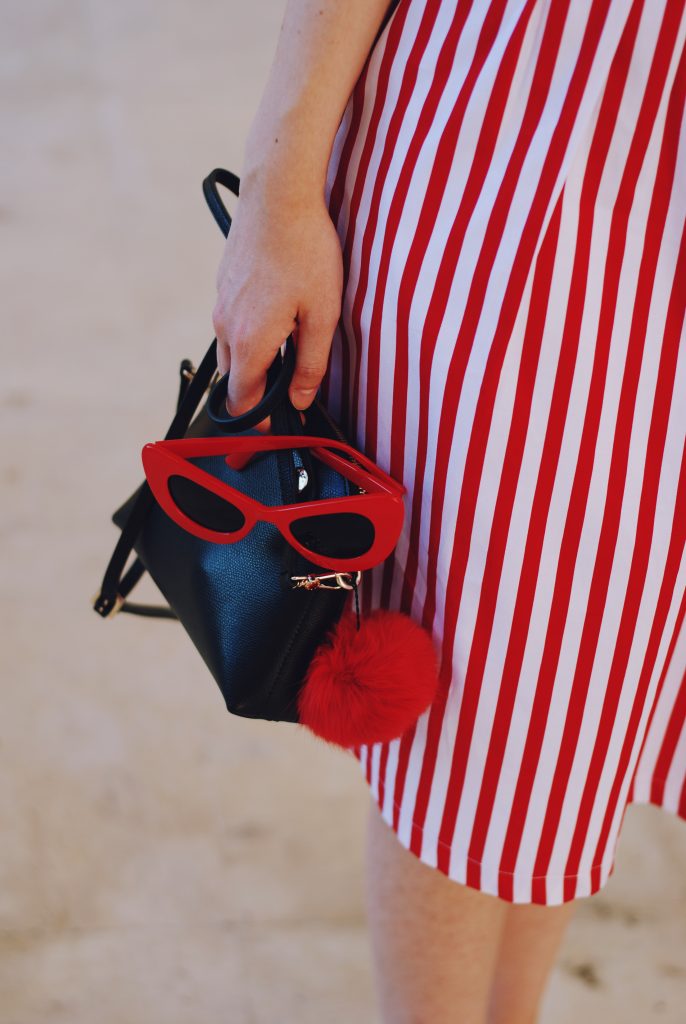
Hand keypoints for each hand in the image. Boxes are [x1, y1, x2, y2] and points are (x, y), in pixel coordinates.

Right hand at [212, 181, 342, 433]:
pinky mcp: (222, 286)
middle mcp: (225, 328)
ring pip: (232, 351)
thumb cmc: (305, 251)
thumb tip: (301, 399)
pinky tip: (279, 312)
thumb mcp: (322, 316)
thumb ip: (310, 365)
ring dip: (255, 360)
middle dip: (258, 391)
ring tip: (289, 342)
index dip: (258, 421)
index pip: (243, 402)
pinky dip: (250, 333)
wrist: (277, 196)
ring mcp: (220, 305)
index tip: (273, 427)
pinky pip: (231, 324)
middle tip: (289, 388)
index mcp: (249, 343)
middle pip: (234, 380)